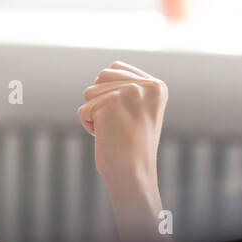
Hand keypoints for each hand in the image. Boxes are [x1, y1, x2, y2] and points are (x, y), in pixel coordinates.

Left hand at [78, 61, 168, 241]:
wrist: (134, 173)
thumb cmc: (132, 147)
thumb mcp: (138, 111)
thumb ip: (125, 89)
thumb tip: (100, 76)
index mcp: (157, 86)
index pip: (116, 67)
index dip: (109, 91)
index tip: (123, 116)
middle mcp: (146, 85)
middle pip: (101, 76)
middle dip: (101, 101)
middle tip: (119, 124)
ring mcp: (129, 92)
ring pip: (89, 92)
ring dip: (95, 114)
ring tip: (114, 131)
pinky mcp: (111, 103)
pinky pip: (83, 111)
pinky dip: (89, 126)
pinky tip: (107, 137)